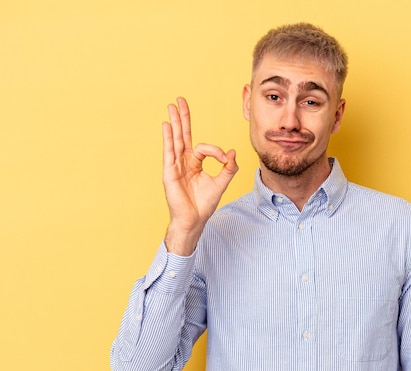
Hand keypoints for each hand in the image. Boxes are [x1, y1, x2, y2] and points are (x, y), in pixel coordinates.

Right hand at [162, 97, 237, 254]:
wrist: (194, 220)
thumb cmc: (204, 204)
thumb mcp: (221, 183)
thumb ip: (228, 168)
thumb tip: (232, 152)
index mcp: (195, 163)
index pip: (204, 147)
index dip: (216, 151)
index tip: (225, 159)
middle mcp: (184, 161)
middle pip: (183, 135)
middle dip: (183, 118)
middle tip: (180, 100)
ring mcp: (175, 166)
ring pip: (175, 140)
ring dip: (174, 122)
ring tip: (171, 106)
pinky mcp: (170, 172)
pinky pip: (169, 152)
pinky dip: (168, 138)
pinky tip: (167, 125)